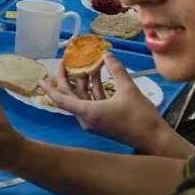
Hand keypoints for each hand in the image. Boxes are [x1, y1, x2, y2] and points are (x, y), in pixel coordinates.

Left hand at [38, 54, 170, 152]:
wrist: (154, 139)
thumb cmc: (140, 117)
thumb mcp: (129, 90)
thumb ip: (117, 71)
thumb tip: (107, 54)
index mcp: (88, 112)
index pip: (61, 99)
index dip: (49, 88)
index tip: (40, 79)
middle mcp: (86, 118)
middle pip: (70, 96)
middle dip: (66, 78)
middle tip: (64, 62)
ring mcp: (94, 121)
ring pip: (82, 98)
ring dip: (83, 81)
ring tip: (83, 62)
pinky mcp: (102, 121)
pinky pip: (92, 102)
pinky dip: (94, 89)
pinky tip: (98, 74)